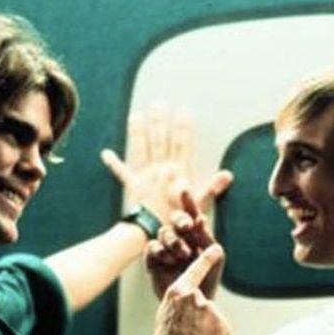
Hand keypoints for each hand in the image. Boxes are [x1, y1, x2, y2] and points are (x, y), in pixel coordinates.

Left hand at [100, 103, 232, 223]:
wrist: (154, 231)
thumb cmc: (178, 219)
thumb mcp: (199, 204)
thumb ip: (212, 188)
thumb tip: (228, 175)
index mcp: (178, 171)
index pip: (182, 144)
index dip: (183, 127)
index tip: (184, 110)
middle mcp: (160, 168)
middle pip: (160, 140)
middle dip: (159, 120)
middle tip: (157, 103)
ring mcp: (145, 175)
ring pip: (141, 149)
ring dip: (137, 132)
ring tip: (134, 116)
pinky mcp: (133, 185)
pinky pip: (121, 172)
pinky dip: (113, 163)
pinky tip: (105, 153)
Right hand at [147, 189, 223, 299]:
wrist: (195, 303)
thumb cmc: (209, 279)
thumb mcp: (214, 256)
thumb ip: (207, 237)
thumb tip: (200, 218)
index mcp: (194, 235)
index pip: (190, 214)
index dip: (187, 202)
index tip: (184, 190)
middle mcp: (179, 239)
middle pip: (174, 221)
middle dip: (180, 222)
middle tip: (188, 227)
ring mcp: (165, 250)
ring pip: (163, 233)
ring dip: (174, 240)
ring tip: (184, 254)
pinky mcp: (153, 262)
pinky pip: (152, 248)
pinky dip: (161, 251)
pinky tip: (169, 260)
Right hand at [151, 244, 230, 334]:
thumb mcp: (168, 313)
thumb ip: (186, 304)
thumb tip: (204, 310)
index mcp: (179, 291)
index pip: (197, 268)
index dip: (207, 258)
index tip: (216, 247)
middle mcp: (196, 297)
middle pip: (203, 303)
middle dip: (199, 318)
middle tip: (187, 332)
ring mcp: (211, 310)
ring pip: (213, 318)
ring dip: (206, 329)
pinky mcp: (223, 325)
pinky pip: (221, 330)